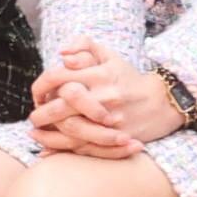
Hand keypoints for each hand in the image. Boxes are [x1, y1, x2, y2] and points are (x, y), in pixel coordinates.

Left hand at [28, 36, 183, 151]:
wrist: (163, 101)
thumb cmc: (128, 77)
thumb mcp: (109, 55)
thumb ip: (84, 46)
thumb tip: (61, 55)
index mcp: (99, 74)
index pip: (58, 77)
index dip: (40, 86)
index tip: (36, 95)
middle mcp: (103, 97)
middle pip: (61, 107)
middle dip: (41, 114)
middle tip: (33, 117)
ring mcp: (110, 120)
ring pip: (70, 130)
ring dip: (47, 135)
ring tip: (35, 134)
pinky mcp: (116, 139)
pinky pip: (85, 147)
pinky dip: (63, 150)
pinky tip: (48, 149)